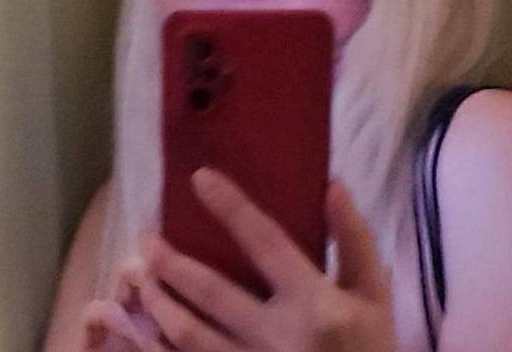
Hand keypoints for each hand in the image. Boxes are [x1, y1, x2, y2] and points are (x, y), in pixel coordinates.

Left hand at [108, 168, 397, 351]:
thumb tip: (332, 185)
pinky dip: (157, 349)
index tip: (200, 178)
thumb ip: (355, 240)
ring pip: (190, 337)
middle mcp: (278, 337)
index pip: (265, 243)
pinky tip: (139, 329)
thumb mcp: (375, 296)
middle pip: (213, 294)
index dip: (231, 207)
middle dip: (172, 264)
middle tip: (145, 237)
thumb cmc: (371, 351)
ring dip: (158, 304)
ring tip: (136, 275)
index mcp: (315, 304)